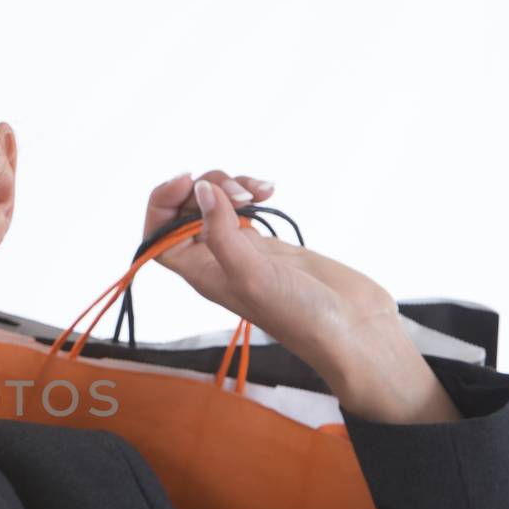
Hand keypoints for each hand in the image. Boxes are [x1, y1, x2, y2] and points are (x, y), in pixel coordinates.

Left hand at [141, 172, 402, 378]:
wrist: (351, 327)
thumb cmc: (300, 315)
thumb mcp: (252, 275)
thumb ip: (221, 232)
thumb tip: (200, 190)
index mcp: (201, 274)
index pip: (158, 235)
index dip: (162, 204)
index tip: (188, 181)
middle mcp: (216, 261)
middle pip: (187, 210)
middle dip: (208, 187)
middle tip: (241, 193)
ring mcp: (243, 250)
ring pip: (217, 203)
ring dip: (232, 185)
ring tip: (261, 191)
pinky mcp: (269, 243)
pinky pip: (245, 207)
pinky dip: (252, 191)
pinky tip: (270, 190)